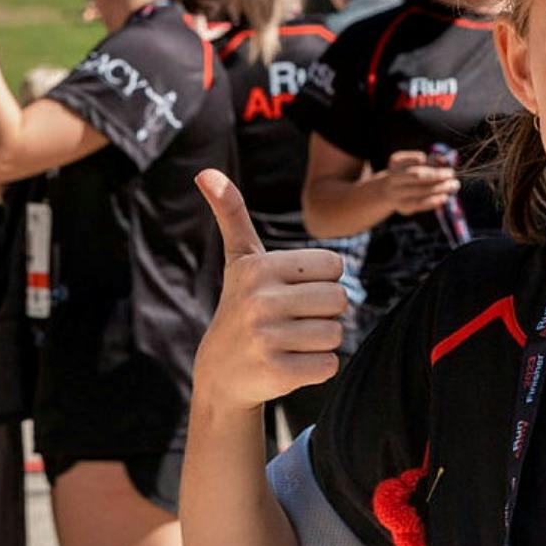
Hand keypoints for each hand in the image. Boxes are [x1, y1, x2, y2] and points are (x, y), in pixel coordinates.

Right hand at [194, 169, 347, 410]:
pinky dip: (318, 367)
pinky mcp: (276, 373)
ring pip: (336, 333)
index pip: (334, 266)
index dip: (321, 281)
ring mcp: (266, 339)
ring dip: (321, 341)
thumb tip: (206, 172)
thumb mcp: (239, 260)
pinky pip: (329, 365)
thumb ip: (232, 214)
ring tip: (290, 342)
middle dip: (324, 312)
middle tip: (292, 320)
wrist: (221, 373)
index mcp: (258, 267)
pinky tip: (291, 363)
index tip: (292, 292)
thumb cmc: (242, 306)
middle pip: (339, 299)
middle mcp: (259, 300)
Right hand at [382, 149, 459, 215]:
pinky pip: (420, 204)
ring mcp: (396, 194)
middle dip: (437, 175)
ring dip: (439, 188)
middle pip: (417, 175)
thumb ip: (430, 160)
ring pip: (420, 191)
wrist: (391, 192)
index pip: (416, 159)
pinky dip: (434, 201)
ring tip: (453, 186)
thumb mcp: (416, 163)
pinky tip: (445, 197)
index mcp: (397, 162)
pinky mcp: (403, 207)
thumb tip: (443, 160)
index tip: (444, 162)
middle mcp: (393, 178)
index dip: (431, 161)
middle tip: (451, 174)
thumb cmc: (409, 174)